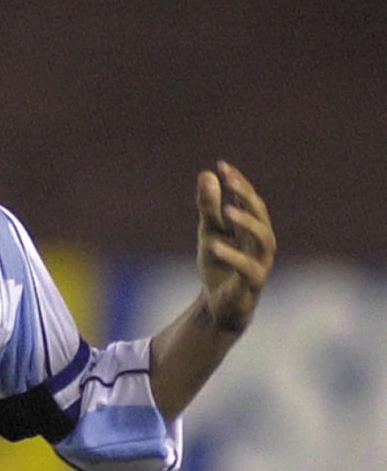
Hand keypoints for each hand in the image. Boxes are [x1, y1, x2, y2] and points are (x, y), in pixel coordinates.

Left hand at [195, 161, 276, 332]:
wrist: (218, 305)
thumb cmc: (218, 265)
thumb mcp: (208, 233)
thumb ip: (208, 207)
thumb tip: (207, 174)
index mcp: (251, 227)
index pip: (249, 199)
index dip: (238, 182)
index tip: (222, 165)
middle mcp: (261, 242)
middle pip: (260, 213)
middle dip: (246, 194)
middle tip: (229, 179)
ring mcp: (260, 262)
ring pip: (263, 238)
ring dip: (247, 222)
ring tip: (227, 210)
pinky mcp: (253, 283)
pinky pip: (248, 268)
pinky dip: (233, 255)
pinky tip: (214, 245)